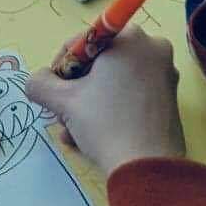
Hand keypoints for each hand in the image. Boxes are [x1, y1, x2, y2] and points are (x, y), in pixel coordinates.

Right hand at [27, 29, 184, 174]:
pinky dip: (111, 110)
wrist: (147, 167)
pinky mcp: (170, 99)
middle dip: (76, 89)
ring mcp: (165, 74)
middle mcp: (152, 48)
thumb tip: (36, 80)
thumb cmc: (106, 124)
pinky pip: (131, 95)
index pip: (82, 42)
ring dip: (89, 104)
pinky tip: (93, 136)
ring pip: (115, 82)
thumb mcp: (65, 102)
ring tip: (73, 132)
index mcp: (129, 37)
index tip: (53, 92)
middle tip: (63, 114)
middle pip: (100, 63)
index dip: (60, 67)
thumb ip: (41, 83)